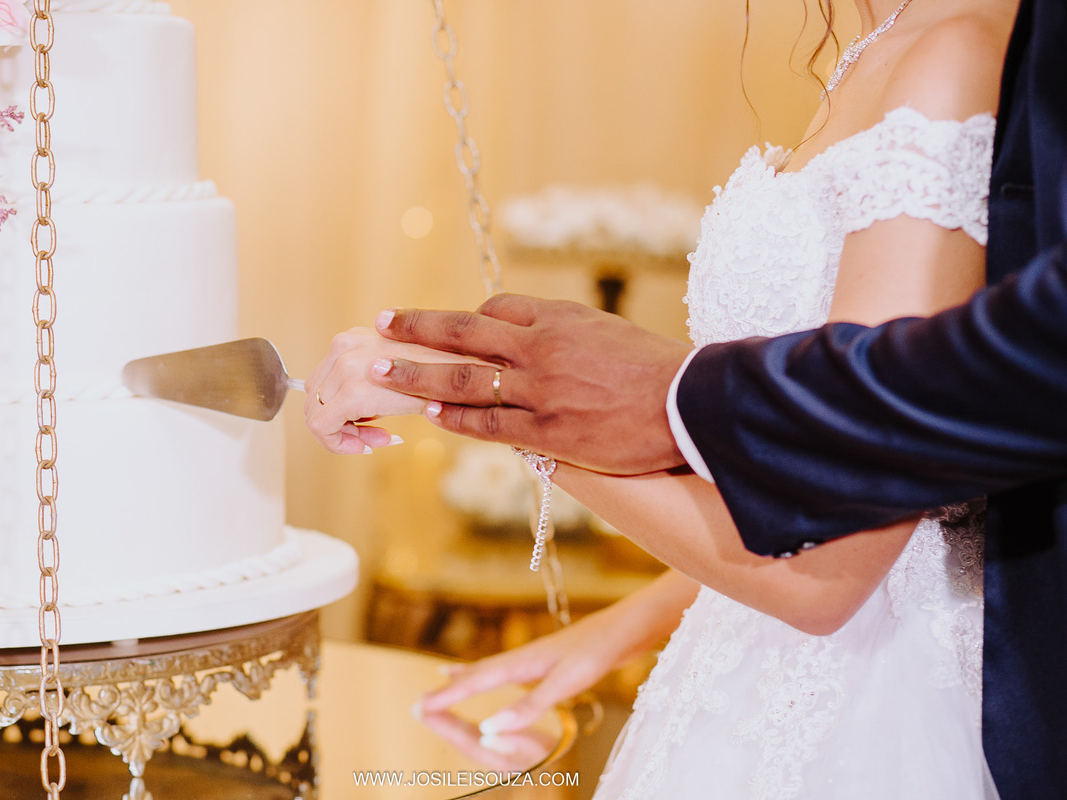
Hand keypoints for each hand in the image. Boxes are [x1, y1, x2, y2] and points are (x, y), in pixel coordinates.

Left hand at [304, 327, 479, 453]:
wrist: (466, 373)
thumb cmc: (440, 374)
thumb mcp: (396, 369)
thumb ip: (370, 380)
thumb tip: (352, 414)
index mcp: (352, 340)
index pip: (322, 382)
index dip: (339, 411)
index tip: (369, 426)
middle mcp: (343, 347)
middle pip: (315, 399)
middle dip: (342, 424)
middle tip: (375, 436)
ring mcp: (345, 368)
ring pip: (315, 415)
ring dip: (345, 434)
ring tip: (380, 437)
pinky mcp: (352, 393)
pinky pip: (322, 427)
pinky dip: (341, 443)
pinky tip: (379, 440)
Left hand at [372, 293, 692, 473]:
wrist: (688, 403)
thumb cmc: (655, 367)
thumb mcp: (606, 330)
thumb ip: (563, 330)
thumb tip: (528, 333)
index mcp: (556, 319)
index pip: (495, 310)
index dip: (463, 319)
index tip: (440, 326)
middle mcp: (539, 349)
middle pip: (463, 333)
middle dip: (416, 329)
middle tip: (381, 326)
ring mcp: (539, 390)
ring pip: (463, 380)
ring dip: (416, 374)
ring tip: (380, 371)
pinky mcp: (547, 431)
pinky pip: (488, 424)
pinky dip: (456, 418)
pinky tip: (431, 414)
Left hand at [416, 709, 556, 771]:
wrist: (566, 779)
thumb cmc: (554, 763)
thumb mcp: (537, 752)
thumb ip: (513, 747)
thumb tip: (488, 739)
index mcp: (495, 755)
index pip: (461, 736)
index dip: (440, 722)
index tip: (420, 707)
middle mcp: (492, 756)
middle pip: (458, 736)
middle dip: (437, 720)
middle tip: (416, 704)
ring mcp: (498, 754)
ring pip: (466, 735)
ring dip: (448, 721)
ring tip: (431, 708)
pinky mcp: (507, 750)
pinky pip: (478, 733)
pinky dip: (465, 722)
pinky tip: (463, 718)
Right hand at [417, 605, 648, 735]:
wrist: (628, 625)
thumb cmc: (599, 651)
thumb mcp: (565, 683)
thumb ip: (528, 706)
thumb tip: (488, 728)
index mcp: (522, 662)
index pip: (475, 682)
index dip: (446, 696)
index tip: (419, 706)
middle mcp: (523, 657)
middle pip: (477, 673)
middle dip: (448, 688)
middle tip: (420, 701)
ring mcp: (536, 657)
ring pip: (491, 669)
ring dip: (467, 677)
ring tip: (444, 678)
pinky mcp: (551, 661)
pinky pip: (509, 670)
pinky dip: (493, 673)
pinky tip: (501, 673)